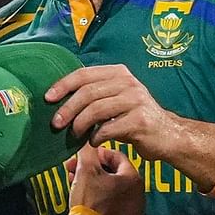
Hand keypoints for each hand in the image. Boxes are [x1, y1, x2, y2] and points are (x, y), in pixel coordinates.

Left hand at [46, 65, 181, 153]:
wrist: (167, 135)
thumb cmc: (134, 118)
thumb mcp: (116, 99)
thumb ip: (94, 94)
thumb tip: (58, 101)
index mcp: (119, 73)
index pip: (84, 74)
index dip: (63, 85)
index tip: (48, 98)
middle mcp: (129, 83)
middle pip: (87, 93)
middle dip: (67, 109)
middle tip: (56, 123)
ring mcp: (136, 101)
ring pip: (96, 110)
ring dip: (80, 125)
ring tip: (75, 135)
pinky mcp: (140, 121)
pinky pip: (107, 129)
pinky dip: (95, 137)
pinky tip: (94, 141)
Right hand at [69, 144, 144, 214]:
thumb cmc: (90, 202)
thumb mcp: (85, 172)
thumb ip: (87, 152)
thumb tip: (86, 139)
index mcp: (133, 178)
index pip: (117, 157)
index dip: (98, 154)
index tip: (85, 156)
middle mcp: (138, 194)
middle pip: (114, 174)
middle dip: (93, 170)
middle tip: (76, 169)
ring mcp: (134, 211)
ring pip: (113, 190)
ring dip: (94, 184)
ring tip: (76, 184)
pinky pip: (114, 205)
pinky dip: (101, 200)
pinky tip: (86, 201)